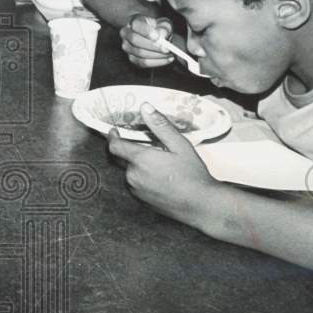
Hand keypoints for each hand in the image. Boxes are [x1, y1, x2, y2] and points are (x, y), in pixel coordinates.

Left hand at [107, 102, 219, 223]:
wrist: (200, 204)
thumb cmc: (192, 174)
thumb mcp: (180, 145)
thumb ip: (160, 125)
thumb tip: (145, 107)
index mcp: (140, 159)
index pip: (115, 146)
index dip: (112, 137)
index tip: (114, 130)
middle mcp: (133, 175)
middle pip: (120, 159)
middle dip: (125, 150)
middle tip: (139, 144)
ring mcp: (136, 190)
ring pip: (129, 172)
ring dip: (136, 165)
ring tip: (156, 163)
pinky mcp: (141, 201)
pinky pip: (135, 184)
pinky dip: (141, 178)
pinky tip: (158, 177)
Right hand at [120, 15, 174, 68]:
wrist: (158, 37)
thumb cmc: (160, 29)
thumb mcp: (165, 24)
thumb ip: (164, 28)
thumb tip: (161, 35)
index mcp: (134, 21)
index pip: (136, 25)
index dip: (146, 31)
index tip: (157, 36)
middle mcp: (126, 33)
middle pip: (135, 40)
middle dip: (152, 45)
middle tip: (166, 48)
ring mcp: (127, 47)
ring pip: (139, 53)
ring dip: (156, 55)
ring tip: (169, 54)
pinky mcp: (132, 58)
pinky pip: (143, 63)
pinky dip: (157, 62)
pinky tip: (167, 59)